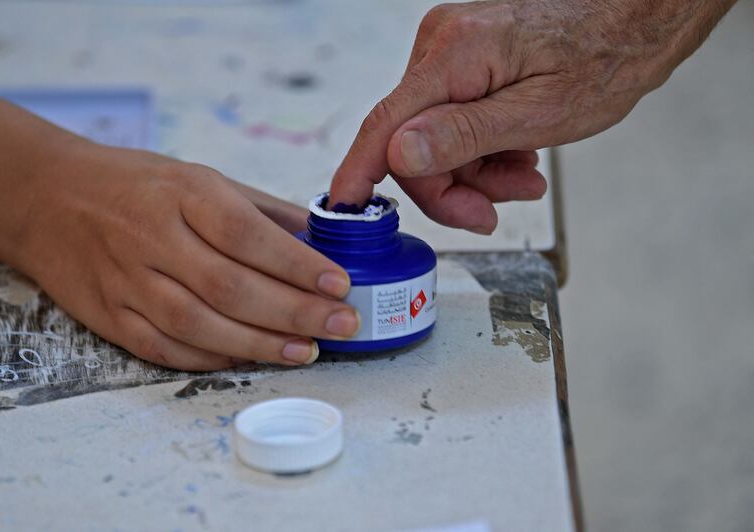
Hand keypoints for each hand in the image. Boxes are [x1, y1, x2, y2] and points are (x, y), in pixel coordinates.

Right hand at [18, 144, 359, 369]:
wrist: (47, 197)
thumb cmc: (136, 185)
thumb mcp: (198, 178)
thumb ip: (260, 210)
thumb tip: (320, 238)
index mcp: (182, 194)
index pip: (247, 233)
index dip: (297, 264)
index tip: (340, 283)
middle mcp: (153, 238)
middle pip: (230, 287)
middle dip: (295, 311)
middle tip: (342, 324)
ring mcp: (127, 282)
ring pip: (200, 325)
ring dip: (260, 344)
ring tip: (308, 351)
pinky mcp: (110, 316)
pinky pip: (165, 348)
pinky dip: (212, 358)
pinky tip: (250, 359)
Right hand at [329, 0, 734, 231]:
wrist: (633, 19)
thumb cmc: (602, 59)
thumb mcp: (538, 114)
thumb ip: (464, 136)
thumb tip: (398, 156)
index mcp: (455, 54)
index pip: (385, 124)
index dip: (359, 174)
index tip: (342, 211)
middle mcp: (441, 45)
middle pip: (411, 141)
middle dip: (450, 186)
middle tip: (494, 212)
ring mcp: (450, 51)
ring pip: (433, 138)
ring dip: (473, 172)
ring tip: (523, 180)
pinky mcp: (463, 61)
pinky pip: (451, 121)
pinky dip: (480, 150)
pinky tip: (517, 157)